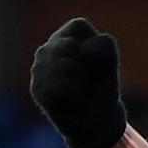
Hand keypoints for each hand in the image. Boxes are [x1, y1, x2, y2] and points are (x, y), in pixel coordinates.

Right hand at [30, 18, 129, 147]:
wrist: (99, 121)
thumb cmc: (102, 87)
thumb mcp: (110, 62)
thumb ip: (104, 46)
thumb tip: (82, 50)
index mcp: (65, 37)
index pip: (78, 26)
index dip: (94, 45)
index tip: (97, 63)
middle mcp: (47, 50)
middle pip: (69, 45)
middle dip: (87, 64)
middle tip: (87, 79)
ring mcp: (38, 69)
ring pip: (63, 64)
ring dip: (81, 80)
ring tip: (80, 90)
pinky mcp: (37, 89)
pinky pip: (59, 85)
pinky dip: (74, 93)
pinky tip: (73, 99)